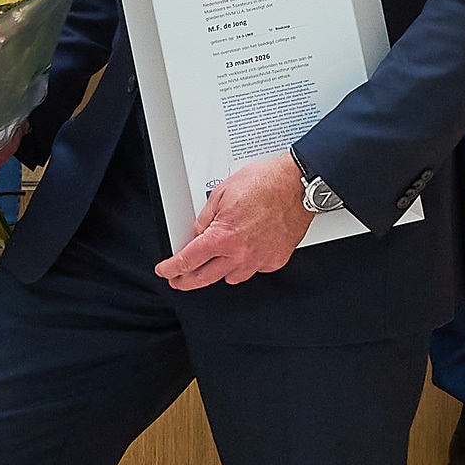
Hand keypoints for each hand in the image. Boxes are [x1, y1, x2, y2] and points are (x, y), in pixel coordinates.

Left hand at [158, 149, 313, 289]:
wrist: (297, 185)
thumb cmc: (265, 183)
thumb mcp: (222, 193)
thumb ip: (206, 218)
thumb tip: (198, 232)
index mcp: (223, 237)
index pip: (188, 260)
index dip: (171, 269)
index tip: (166, 271)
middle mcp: (240, 253)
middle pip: (205, 278)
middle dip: (187, 281)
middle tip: (179, 279)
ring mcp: (259, 260)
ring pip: (231, 278)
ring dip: (219, 271)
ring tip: (216, 261)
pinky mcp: (275, 261)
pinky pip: (254, 270)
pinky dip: (246, 264)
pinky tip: (244, 253)